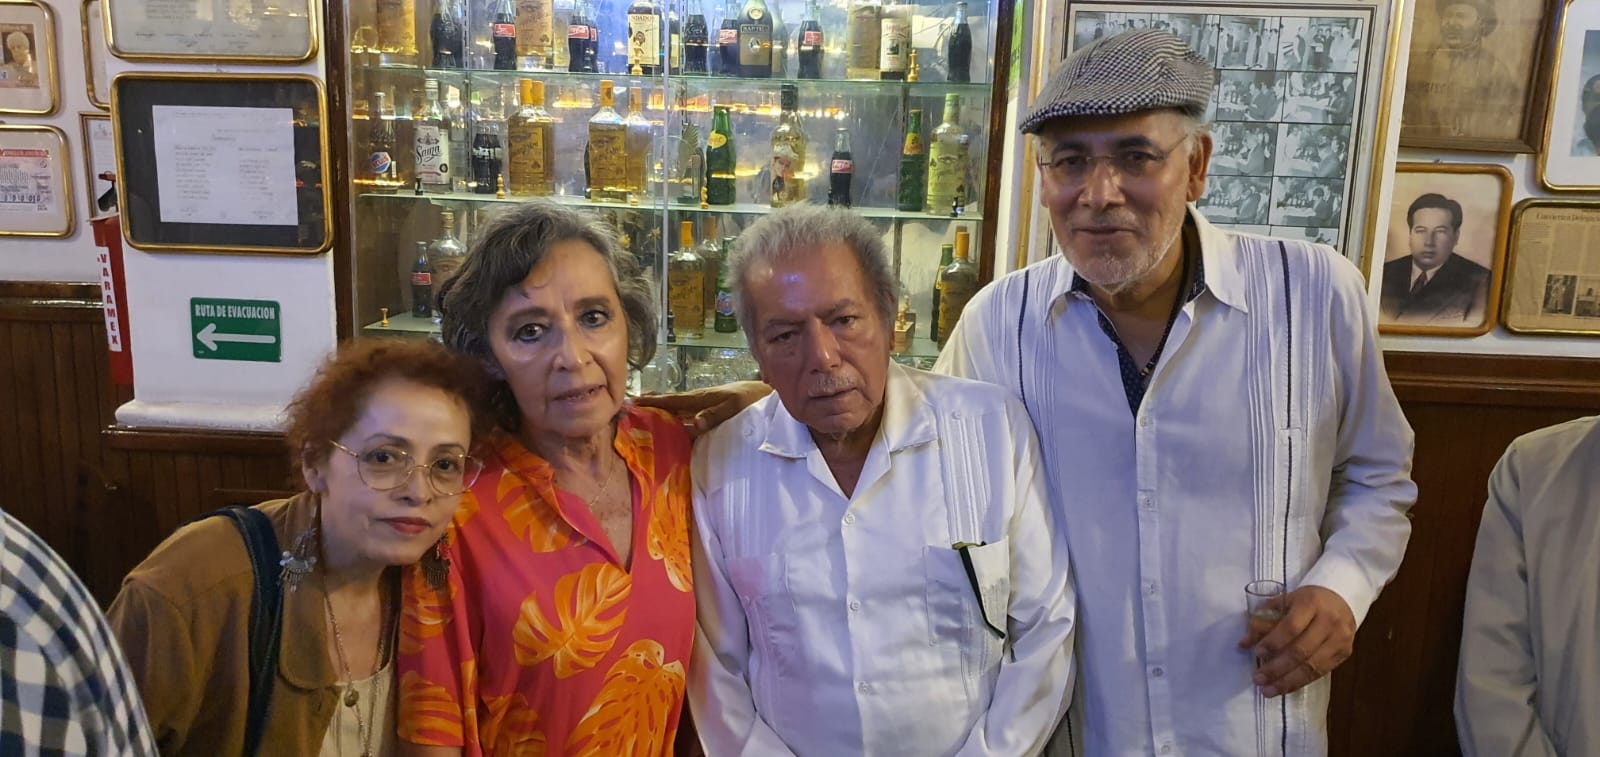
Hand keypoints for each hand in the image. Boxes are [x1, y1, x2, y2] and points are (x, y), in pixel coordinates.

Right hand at [633, 380, 771, 437]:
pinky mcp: (710, 413)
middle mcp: (699, 402)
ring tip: (644, 415)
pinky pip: (688, 416)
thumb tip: (695, 422)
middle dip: (652, 405)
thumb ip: (716, 414)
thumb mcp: (734, 407)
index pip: (673, 401)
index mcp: (701, 398)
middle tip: (631, 407)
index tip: (635, 402)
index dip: (654, 402)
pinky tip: (671, 425)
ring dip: (662, 412)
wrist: (767, 396)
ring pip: (678, 410)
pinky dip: (676, 419)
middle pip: (671, 404)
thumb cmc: (751, 400)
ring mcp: (704, 407)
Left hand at [1237, 585, 1354, 697]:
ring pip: (1312, 666)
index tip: (1257, 653)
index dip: (1273, 642)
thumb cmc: (1306, 601)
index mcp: (1311, 603)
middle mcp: (1329, 622)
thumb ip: (1262, 620)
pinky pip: (1321, 672)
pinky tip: (1285, 687)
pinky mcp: (1344, 653)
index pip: (1291, 627)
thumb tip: (1243, 644)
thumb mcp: (1283, 602)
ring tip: (1268, 690)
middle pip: (1301, 651)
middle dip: (1277, 668)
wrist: (1341, 600)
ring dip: (1288, 681)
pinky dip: (1301, 681)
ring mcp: (1340, 639)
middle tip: (1258, 679)